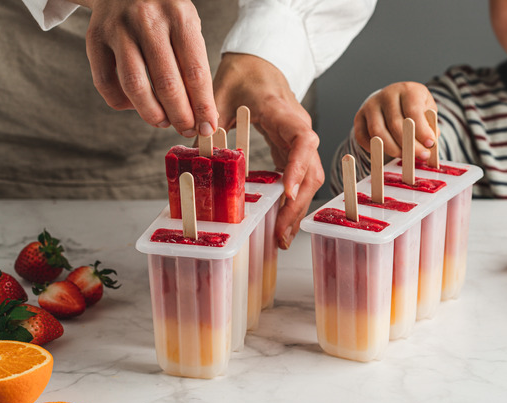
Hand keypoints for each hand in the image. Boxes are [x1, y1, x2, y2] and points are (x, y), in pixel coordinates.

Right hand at [74, 0, 217, 136]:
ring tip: (163, 122)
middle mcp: (147, 21)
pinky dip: (122, 103)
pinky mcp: (95, 38)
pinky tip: (136, 105)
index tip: (208, 127)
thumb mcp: (187, 27)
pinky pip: (106, 83)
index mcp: (179, 17)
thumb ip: (194, 65)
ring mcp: (118, 29)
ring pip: (135, 87)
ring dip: (152, 114)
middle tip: (186, 129)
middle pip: (167, 84)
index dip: (203, 106)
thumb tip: (202, 114)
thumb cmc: (164, 14)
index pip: (195, 73)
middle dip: (180, 116)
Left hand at [213, 53, 323, 249]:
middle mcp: (298, 129)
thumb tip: (195, 150)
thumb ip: (208, 119)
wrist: (259, 62)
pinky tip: (279, 220)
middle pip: (311, 170)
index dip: (297, 168)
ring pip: (309, 178)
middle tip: (281, 234)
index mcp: (282, 112)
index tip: (285, 193)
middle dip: (297, 204)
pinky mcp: (291, 150)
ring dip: (297, 208)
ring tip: (282, 236)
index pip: (302, 141)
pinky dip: (291, 200)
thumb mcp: (219, 92)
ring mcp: (297, 141)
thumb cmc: (242, 73)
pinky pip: (298, 177)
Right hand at [353, 82, 436, 159]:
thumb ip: (430, 125)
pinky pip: (362, 137)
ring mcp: (371, 105)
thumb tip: (431, 142)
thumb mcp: (427, 111)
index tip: (430, 144)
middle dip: (409, 144)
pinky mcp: (359, 116)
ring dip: (393, 149)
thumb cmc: (413, 108)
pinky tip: (385, 153)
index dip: (422, 131)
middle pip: (395, 124)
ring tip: (405, 157)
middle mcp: (387, 94)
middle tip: (420, 155)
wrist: (392, 100)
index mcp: (407, 90)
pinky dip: (373, 149)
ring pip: (378, 132)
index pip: (413, 112)